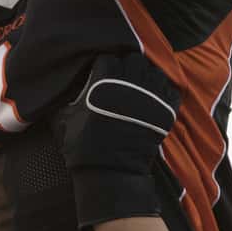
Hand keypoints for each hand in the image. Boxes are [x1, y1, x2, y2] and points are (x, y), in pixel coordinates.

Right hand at [57, 53, 178, 228]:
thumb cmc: (82, 145)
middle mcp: (130, 81)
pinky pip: (171, 89)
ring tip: (139, 89)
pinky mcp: (166, 110)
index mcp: (104, 79)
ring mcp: (151, 94)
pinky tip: (154, 100)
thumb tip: (60, 85)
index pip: (107, 57)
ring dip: (146, 77)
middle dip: (126, 66)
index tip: (101, 76)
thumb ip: (64, 97)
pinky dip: (164, 92)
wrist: (110, 172)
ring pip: (154, 71)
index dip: (103, 66)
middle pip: (133, 59)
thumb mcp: (62, 118)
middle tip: (121, 80)